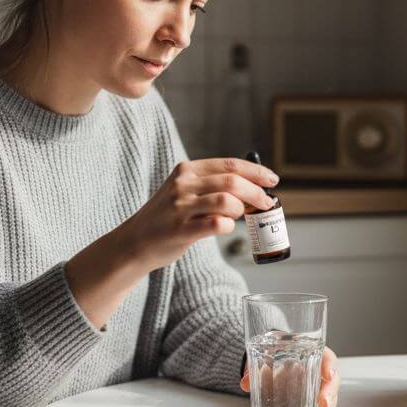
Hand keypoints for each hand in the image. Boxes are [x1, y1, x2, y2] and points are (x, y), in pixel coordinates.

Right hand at [120, 157, 278, 270]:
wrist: (134, 242)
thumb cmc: (167, 218)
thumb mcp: (183, 191)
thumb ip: (211, 186)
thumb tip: (253, 187)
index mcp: (186, 170)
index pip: (229, 164)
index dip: (256, 172)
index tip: (272, 179)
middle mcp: (183, 185)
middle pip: (232, 181)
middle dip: (256, 192)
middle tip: (266, 203)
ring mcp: (180, 207)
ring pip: (226, 201)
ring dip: (241, 210)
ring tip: (240, 217)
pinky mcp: (180, 230)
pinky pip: (216, 224)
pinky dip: (228, 226)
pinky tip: (225, 227)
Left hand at [241, 347, 339, 406]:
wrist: (270, 359)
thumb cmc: (273, 354)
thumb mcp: (263, 357)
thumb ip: (254, 369)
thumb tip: (245, 383)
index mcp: (311, 352)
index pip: (326, 356)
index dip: (329, 364)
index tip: (328, 374)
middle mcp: (318, 368)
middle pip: (331, 378)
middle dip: (329, 391)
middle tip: (323, 402)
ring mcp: (317, 383)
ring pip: (329, 393)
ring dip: (329, 404)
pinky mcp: (314, 396)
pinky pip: (322, 403)